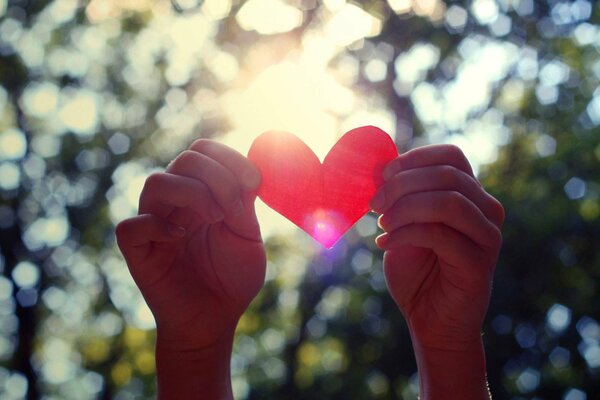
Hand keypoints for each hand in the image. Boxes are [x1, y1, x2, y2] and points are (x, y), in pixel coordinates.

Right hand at [115, 140, 264, 398]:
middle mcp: (175, 202)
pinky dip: (158, 226)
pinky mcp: (137, 250)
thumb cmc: (232, 278)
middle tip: (232, 209)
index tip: (254, 184)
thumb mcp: (247, 236)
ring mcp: (154, 223)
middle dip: (216, 176)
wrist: (216, 320)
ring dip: (192, 194)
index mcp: (202, 193)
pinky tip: (180, 238)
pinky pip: (132, 225)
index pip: (204, 151)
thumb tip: (248, 170)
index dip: (229, 158)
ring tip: (215, 219)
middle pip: (184, 159)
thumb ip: (243, 203)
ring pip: (156, 183)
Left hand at [370, 144, 503, 398]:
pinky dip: (406, 234)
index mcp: (470, 195)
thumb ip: (399, 197)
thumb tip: (379, 167)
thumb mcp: (402, 224)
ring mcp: (488, 237)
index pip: (452, 156)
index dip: (415, 158)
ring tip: (381, 225)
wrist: (429, 320)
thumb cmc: (415, 270)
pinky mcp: (479, 264)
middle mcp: (487, 210)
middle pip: (447, 176)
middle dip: (402, 185)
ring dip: (405, 208)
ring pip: (449, 202)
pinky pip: (441, 235)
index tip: (383, 175)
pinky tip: (384, 244)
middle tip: (374, 204)